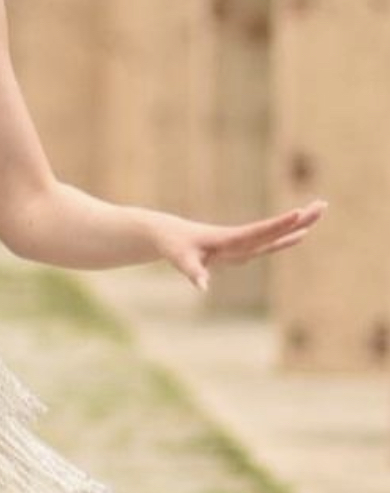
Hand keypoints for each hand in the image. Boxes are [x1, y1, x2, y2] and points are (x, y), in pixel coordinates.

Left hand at [155, 199, 326, 292]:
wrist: (168, 234)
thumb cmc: (174, 246)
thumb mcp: (180, 259)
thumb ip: (193, 272)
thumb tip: (202, 287)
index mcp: (227, 239)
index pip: (257, 233)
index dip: (277, 226)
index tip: (297, 214)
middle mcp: (239, 239)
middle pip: (273, 229)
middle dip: (298, 219)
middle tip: (322, 205)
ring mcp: (241, 243)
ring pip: (273, 234)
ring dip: (296, 224)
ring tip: (319, 211)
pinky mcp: (240, 247)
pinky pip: (266, 242)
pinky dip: (283, 237)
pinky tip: (299, 234)